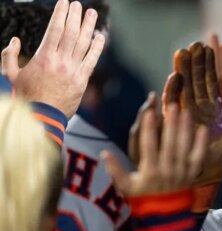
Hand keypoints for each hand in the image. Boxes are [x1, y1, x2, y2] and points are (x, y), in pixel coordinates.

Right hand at [1, 0, 104, 117]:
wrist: (42, 117)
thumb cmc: (27, 97)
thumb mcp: (11, 74)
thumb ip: (10, 56)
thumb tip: (15, 41)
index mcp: (44, 57)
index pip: (56, 29)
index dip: (61, 14)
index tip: (64, 3)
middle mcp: (61, 61)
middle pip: (72, 33)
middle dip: (75, 16)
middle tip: (78, 5)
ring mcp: (74, 70)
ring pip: (84, 44)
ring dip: (89, 27)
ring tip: (92, 14)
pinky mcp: (82, 81)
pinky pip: (92, 60)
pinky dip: (97, 48)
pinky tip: (101, 37)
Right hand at [103, 103, 207, 197]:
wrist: (163, 215)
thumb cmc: (141, 197)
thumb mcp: (125, 185)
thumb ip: (115, 169)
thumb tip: (104, 152)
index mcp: (149, 171)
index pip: (149, 146)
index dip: (149, 128)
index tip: (150, 112)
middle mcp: (167, 170)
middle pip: (170, 143)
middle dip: (171, 123)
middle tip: (172, 105)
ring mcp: (182, 172)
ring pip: (185, 147)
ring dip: (186, 128)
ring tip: (185, 111)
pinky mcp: (192, 174)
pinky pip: (199, 157)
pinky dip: (201, 143)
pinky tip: (202, 128)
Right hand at [164, 42, 221, 136]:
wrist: (206, 180)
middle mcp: (205, 111)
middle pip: (202, 81)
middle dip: (200, 62)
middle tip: (196, 44)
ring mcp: (189, 115)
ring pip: (186, 87)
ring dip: (184, 70)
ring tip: (182, 51)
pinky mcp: (175, 123)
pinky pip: (173, 103)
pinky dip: (173, 90)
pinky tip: (175, 76)